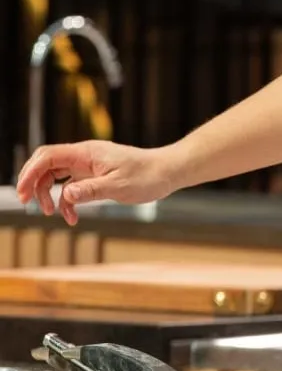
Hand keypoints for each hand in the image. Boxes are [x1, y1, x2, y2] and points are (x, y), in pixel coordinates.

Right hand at [16, 141, 179, 225]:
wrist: (169, 172)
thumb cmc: (148, 176)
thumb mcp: (119, 186)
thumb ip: (91, 190)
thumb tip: (66, 195)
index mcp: (87, 153)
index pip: (48, 156)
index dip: (30, 172)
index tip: (23, 193)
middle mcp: (85, 156)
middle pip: (46, 164)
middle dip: (34, 183)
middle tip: (28, 204)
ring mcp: (89, 166)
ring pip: (57, 177)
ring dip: (50, 194)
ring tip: (52, 213)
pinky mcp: (95, 176)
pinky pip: (72, 187)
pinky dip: (68, 201)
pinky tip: (72, 217)